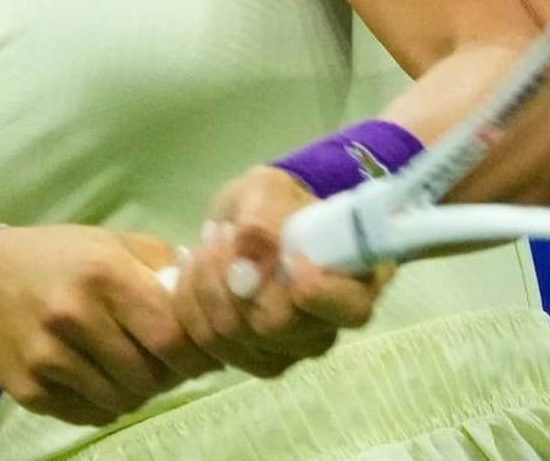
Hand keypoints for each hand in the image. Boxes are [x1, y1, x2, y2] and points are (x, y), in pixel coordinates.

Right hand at [0, 225, 217, 425]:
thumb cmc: (59, 256)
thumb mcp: (111, 242)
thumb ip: (162, 264)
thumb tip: (207, 294)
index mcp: (103, 272)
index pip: (169, 334)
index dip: (195, 350)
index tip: (204, 351)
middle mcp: (74, 316)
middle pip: (150, 374)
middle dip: (170, 373)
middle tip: (171, 361)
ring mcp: (48, 357)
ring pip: (124, 399)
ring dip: (140, 390)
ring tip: (135, 365)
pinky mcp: (30, 391)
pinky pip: (92, 414)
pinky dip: (109, 402)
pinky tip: (102, 376)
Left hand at [171, 165, 392, 377]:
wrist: (245, 222)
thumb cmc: (272, 201)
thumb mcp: (268, 190)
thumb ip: (263, 222)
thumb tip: (247, 277)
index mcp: (358, 279)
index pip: (351, 308)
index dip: (317, 291)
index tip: (289, 256)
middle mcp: (330, 325)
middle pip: (278, 327)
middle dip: (234, 276)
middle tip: (222, 234)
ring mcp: (291, 349)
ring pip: (235, 339)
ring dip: (206, 285)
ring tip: (208, 245)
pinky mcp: (253, 359)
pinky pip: (208, 346)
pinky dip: (190, 305)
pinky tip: (196, 272)